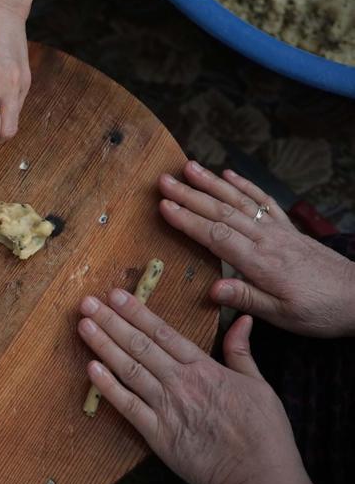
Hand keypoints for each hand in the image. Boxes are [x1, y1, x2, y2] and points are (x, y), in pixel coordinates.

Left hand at [78, 291, 314, 483]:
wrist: (260, 477)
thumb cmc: (264, 434)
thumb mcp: (259, 385)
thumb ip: (241, 351)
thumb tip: (243, 320)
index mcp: (204, 368)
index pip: (163, 332)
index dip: (137, 312)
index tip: (116, 295)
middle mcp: (181, 383)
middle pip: (140, 345)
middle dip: (112, 321)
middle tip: (88, 303)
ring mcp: (167, 408)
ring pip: (130, 369)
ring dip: (104, 345)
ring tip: (84, 325)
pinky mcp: (158, 435)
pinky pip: (128, 406)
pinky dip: (108, 387)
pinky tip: (91, 368)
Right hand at [158, 161, 354, 337]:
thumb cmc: (320, 311)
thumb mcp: (283, 315)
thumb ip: (247, 298)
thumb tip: (212, 289)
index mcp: (261, 263)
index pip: (216, 236)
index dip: (188, 220)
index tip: (164, 206)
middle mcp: (267, 240)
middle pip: (222, 212)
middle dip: (190, 195)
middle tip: (164, 180)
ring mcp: (278, 230)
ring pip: (239, 201)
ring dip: (212, 183)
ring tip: (189, 167)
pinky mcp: (288, 229)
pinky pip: (263, 201)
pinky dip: (245, 185)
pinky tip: (229, 174)